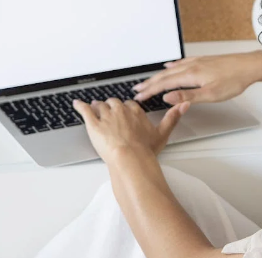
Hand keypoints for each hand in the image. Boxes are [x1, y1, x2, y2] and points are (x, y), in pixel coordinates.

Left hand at [73, 98, 190, 159]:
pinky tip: (77, 104)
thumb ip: (174, 117)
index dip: (125, 109)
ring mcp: (106, 116)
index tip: (124, 111)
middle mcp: (120, 111)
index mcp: (135, 112)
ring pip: (100, 106)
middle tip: (108, 111)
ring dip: (97, 106)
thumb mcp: (163, 133)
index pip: (129, 104)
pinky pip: (85, 110)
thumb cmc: (145, 150)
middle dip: (110, 106)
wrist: (130, 158)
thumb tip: (184, 105)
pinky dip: (80, 106)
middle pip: (113, 103)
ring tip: (95, 107)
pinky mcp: (93, 124)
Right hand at [131, 51, 261, 104]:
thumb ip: (187, 96)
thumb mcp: (210, 94)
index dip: (150, 91)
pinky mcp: (203, 61)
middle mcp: (191, 66)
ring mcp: (197, 62)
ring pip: (171, 70)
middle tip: (136, 89)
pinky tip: (170, 66)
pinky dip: (171, 67)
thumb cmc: (234, 81)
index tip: (138, 96)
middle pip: (164, 76)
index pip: (164, 84)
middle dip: (149, 83)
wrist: (250, 66)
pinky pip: (181, 63)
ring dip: (158, 76)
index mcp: (191, 75)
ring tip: (148, 81)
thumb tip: (167, 97)